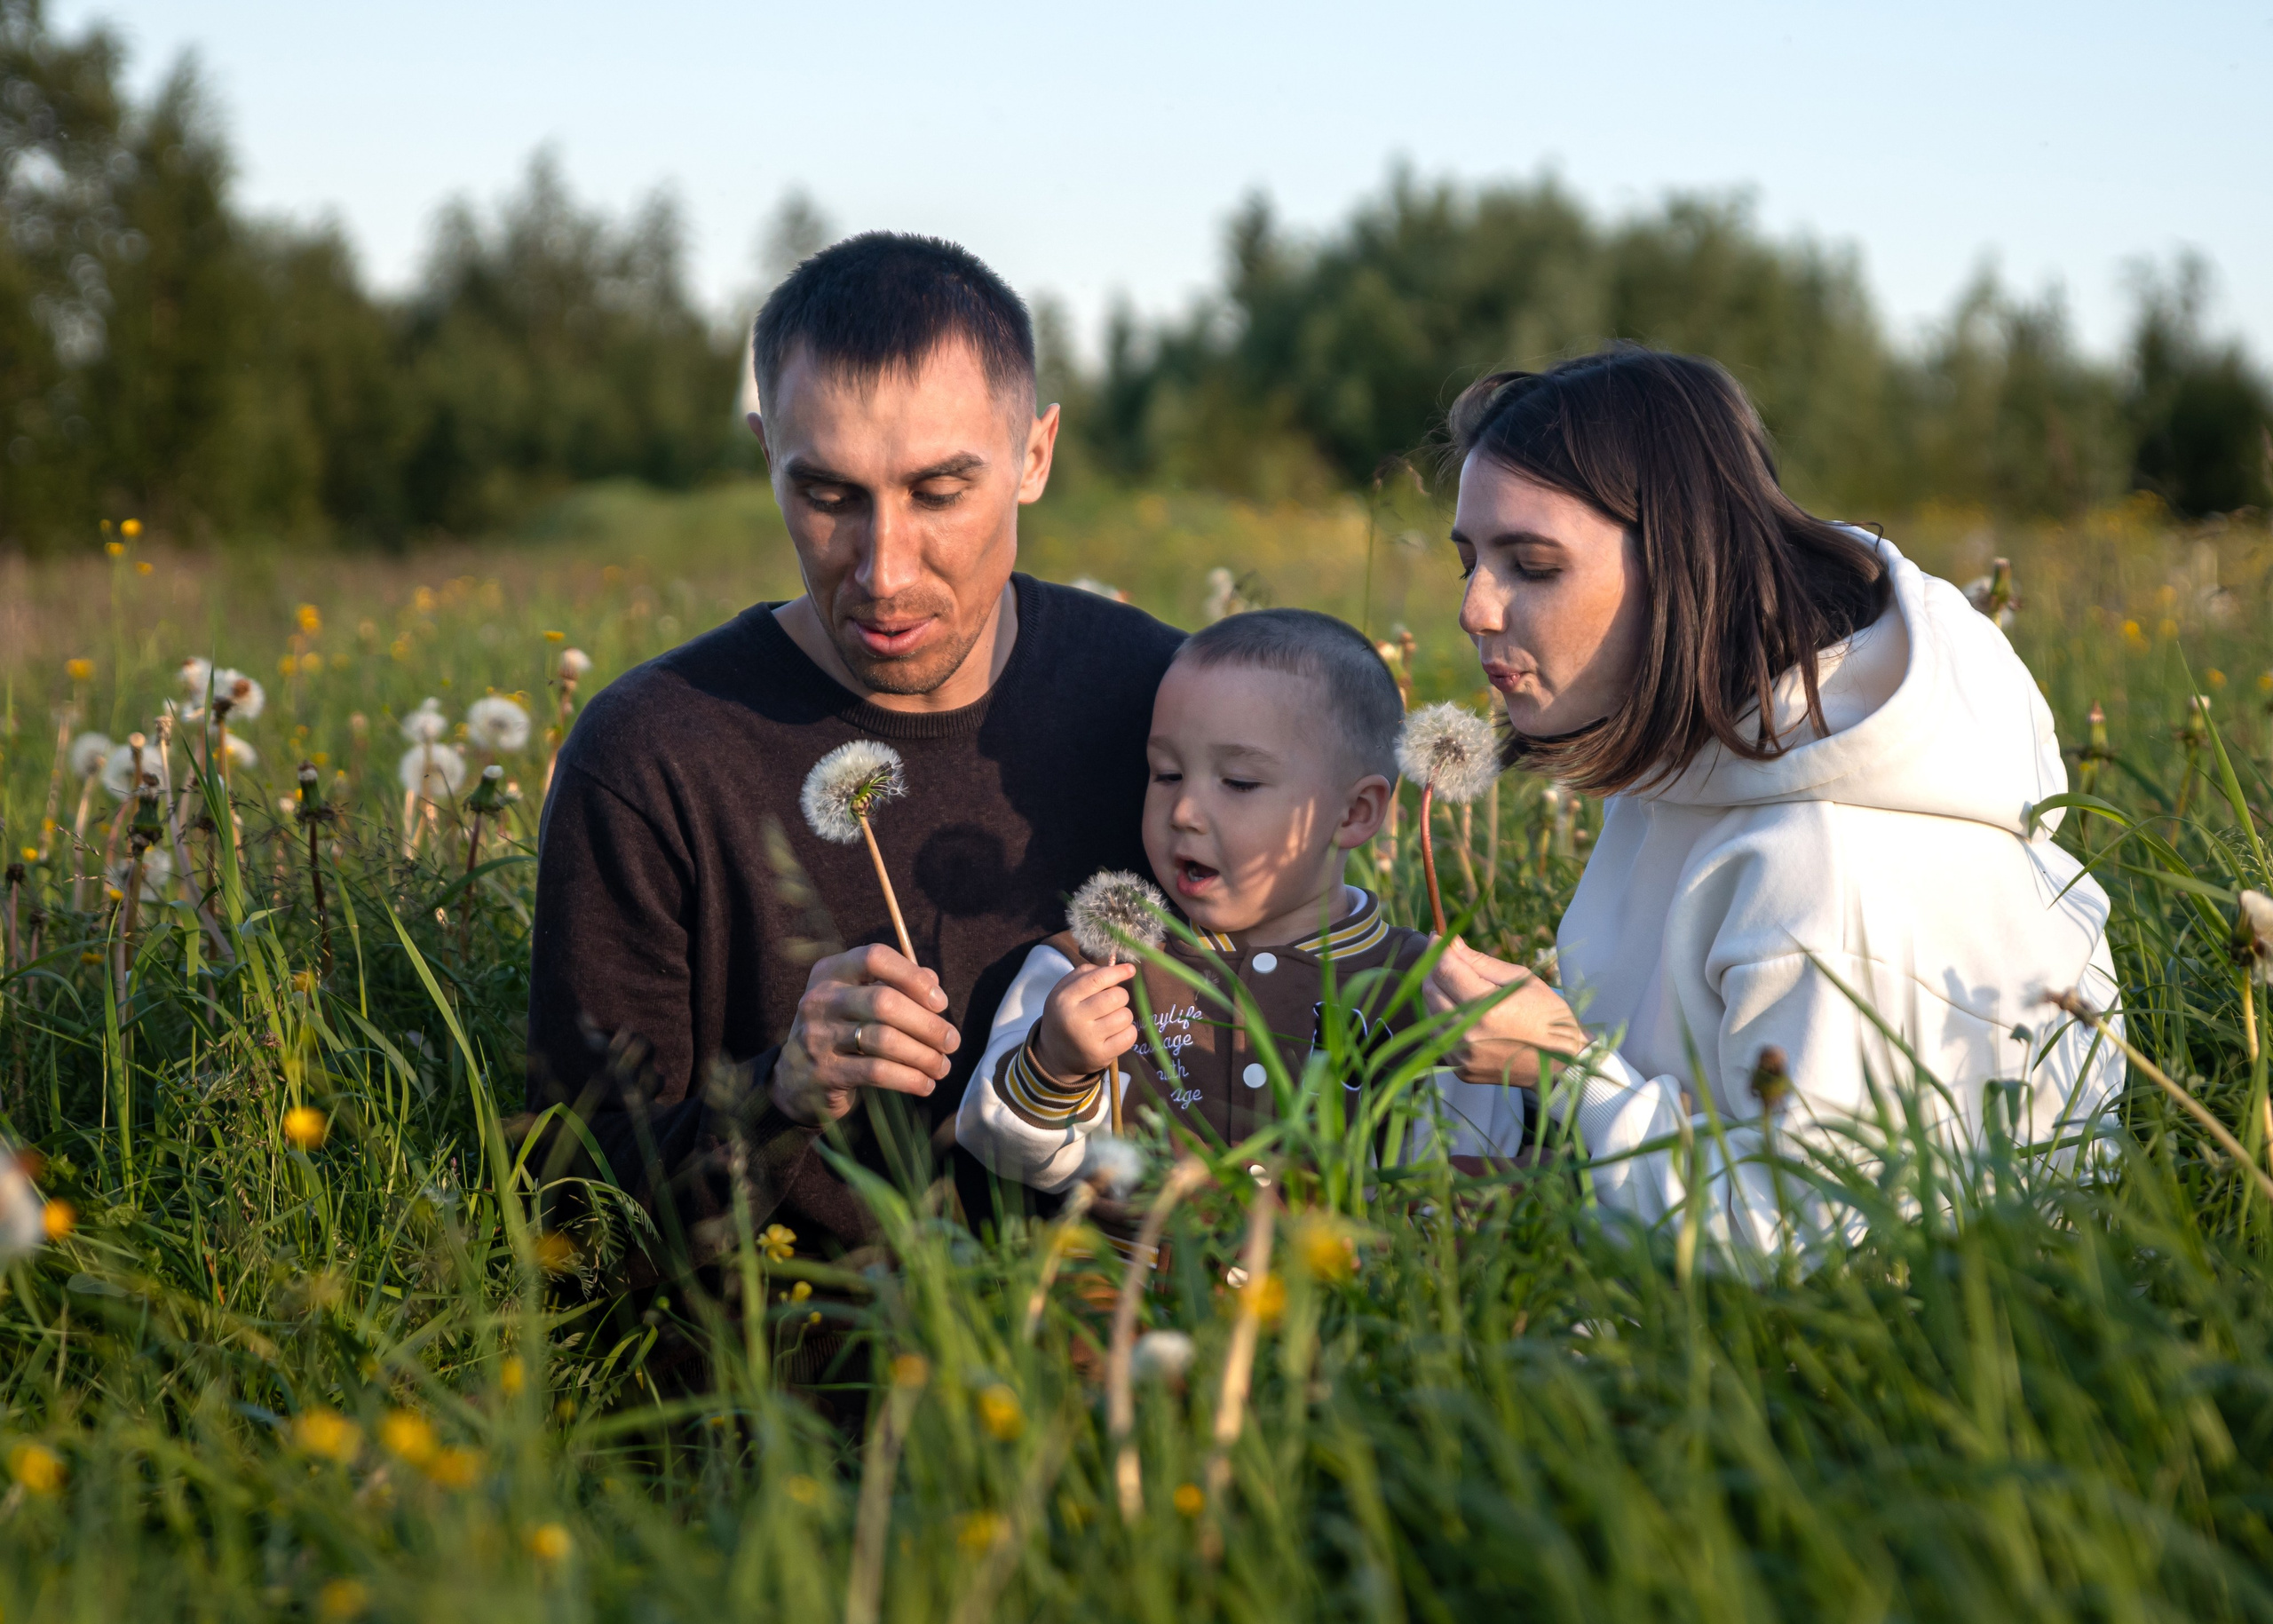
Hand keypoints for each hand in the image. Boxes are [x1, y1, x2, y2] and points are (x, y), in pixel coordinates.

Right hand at [770, 944, 959, 1124]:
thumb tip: (933, 979)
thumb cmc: (840, 1032)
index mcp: (831, 972)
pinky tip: (925, 1084)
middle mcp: (820, 999)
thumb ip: (894, 986)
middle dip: (927, 1024)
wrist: (795, 1080)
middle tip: (951, 1041)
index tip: (940, 1001)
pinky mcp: (824, 1072)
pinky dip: (908, 1079)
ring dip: (923, 1055)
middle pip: (885, 1003)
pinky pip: (877, 1072)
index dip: (913, 976)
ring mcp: (818, 1036)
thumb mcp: (858, 1001)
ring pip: (884, 1040)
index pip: (875, 957)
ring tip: (942, 1066)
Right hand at [1033, 962, 1137, 1080]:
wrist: (1054, 1055)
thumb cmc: (1065, 1015)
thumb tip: (1117, 967)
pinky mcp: (1100, 1055)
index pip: (1097, 979)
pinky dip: (1128, 1031)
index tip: (1131, 969)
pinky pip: (1129, 1036)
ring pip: (1125, 1016)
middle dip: (1121, 996)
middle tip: (1113, 1002)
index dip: (1118, 972)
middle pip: (1116, 997)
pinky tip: (1116, 1033)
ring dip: (1123, 1015)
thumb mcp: (1064, 992)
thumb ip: (1086, 974)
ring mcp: (1088, 1039)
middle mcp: (1074, 1019)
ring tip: (1111, 1019)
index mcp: (1064, 999)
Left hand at [1423, 935, 1585, 1088]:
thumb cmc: (1546, 1015)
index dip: (1437, 949)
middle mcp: (1469, 1035)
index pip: (1445, 970)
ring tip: (1458, 985)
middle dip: (1435, 969)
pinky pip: (1438, 1036)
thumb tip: (1450, 942)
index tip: (1437, 936)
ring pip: (1429, 1013)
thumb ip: (1480, 961)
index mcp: (1487, 1009)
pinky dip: (1443, 1019)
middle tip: (1447, 959)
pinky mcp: (1460, 1069)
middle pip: (1431, 990)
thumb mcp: (1521, 979)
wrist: (1562, 1063)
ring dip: (1437, 994)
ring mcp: (1462, 1056)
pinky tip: (1462, 1012)